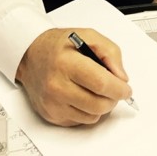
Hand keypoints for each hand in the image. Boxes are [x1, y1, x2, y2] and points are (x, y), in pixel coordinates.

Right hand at [16, 27, 132, 126]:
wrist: (31, 55)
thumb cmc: (59, 45)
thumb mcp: (87, 35)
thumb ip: (110, 52)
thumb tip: (121, 77)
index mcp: (67, 62)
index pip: (101, 83)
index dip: (119, 88)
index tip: (126, 88)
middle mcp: (57, 85)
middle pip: (99, 104)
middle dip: (113, 98)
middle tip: (114, 88)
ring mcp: (53, 103)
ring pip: (92, 116)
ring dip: (102, 105)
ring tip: (96, 89)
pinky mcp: (52, 115)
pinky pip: (81, 121)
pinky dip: (88, 110)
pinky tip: (82, 94)